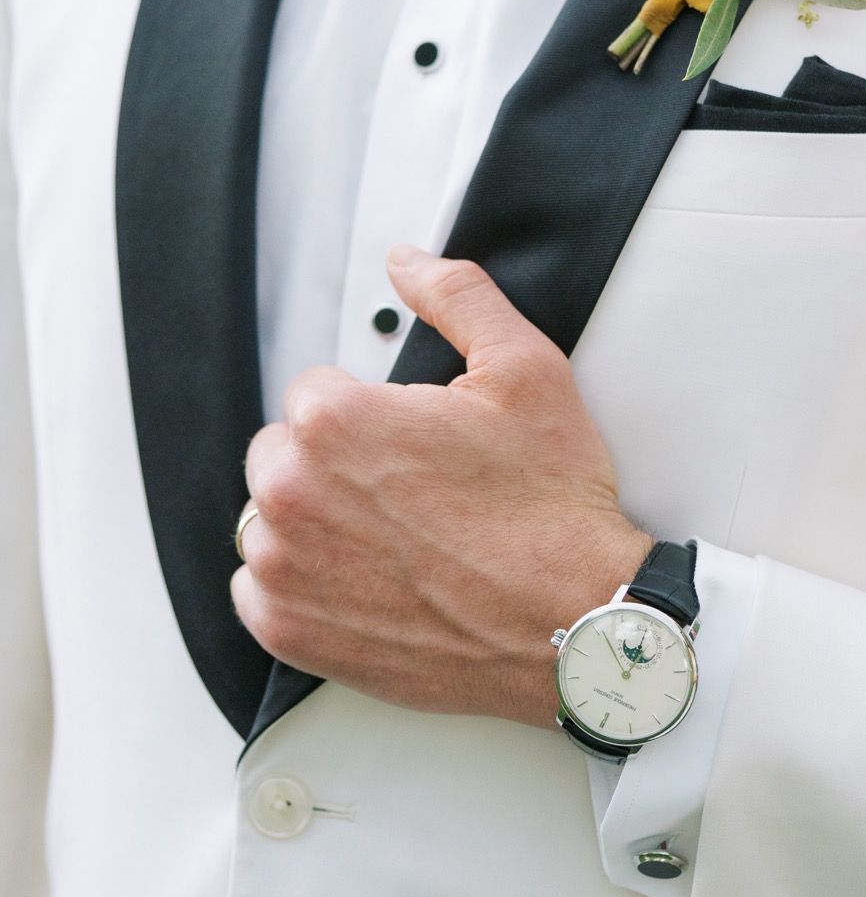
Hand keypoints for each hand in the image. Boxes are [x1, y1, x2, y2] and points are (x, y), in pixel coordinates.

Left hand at [231, 245, 650, 727]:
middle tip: (410, 491)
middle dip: (335, 464)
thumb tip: (409, 262)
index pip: (313, 393)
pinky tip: (368, 581)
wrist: (574, 623)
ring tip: (396, 539)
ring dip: (316, 524)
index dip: (372, 413)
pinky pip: (260, 594)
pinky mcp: (293, 634)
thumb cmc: (550, 508)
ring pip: (269, 522)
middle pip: (282, 455)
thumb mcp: (524, 369)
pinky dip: (303, 588)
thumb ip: (456, 297)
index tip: (415, 443)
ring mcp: (287, 571)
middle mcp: (292, 496)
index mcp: (333, 422)